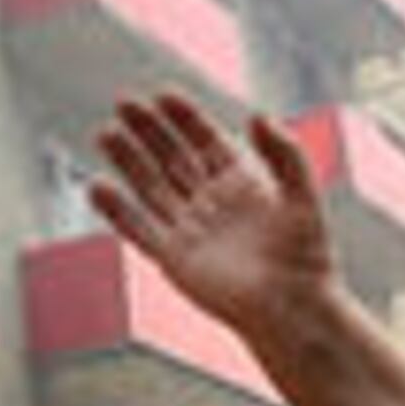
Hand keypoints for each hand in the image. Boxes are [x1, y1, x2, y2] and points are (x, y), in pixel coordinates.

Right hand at [91, 93, 338, 341]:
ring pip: (150, 187)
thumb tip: (257, 114)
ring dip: (128, 160)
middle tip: (124, 102)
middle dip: (149, 130)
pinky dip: (117, 211)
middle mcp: (210, 201)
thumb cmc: (306, 256)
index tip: (164, 95)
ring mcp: (189, 229)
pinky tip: (97, 186)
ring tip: (106, 133)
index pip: (205, 140)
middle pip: (172, 157)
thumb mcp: (303, 196)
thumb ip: (285, 154)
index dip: (185, 118)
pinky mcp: (173, 259)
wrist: (295, 310)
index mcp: (240, 181)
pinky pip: (139, 229)